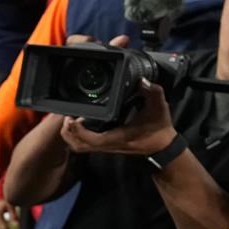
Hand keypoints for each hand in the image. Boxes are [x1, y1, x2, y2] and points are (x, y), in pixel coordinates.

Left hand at [59, 80, 176, 156]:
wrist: (162, 145)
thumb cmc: (159, 128)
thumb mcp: (159, 107)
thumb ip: (153, 92)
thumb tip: (142, 81)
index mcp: (118, 137)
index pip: (92, 140)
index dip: (78, 131)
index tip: (71, 118)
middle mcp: (108, 144)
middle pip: (78, 146)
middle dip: (67, 132)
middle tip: (66, 116)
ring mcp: (105, 147)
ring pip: (79, 147)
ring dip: (70, 135)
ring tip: (68, 119)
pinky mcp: (105, 145)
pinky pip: (84, 144)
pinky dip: (76, 135)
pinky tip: (78, 122)